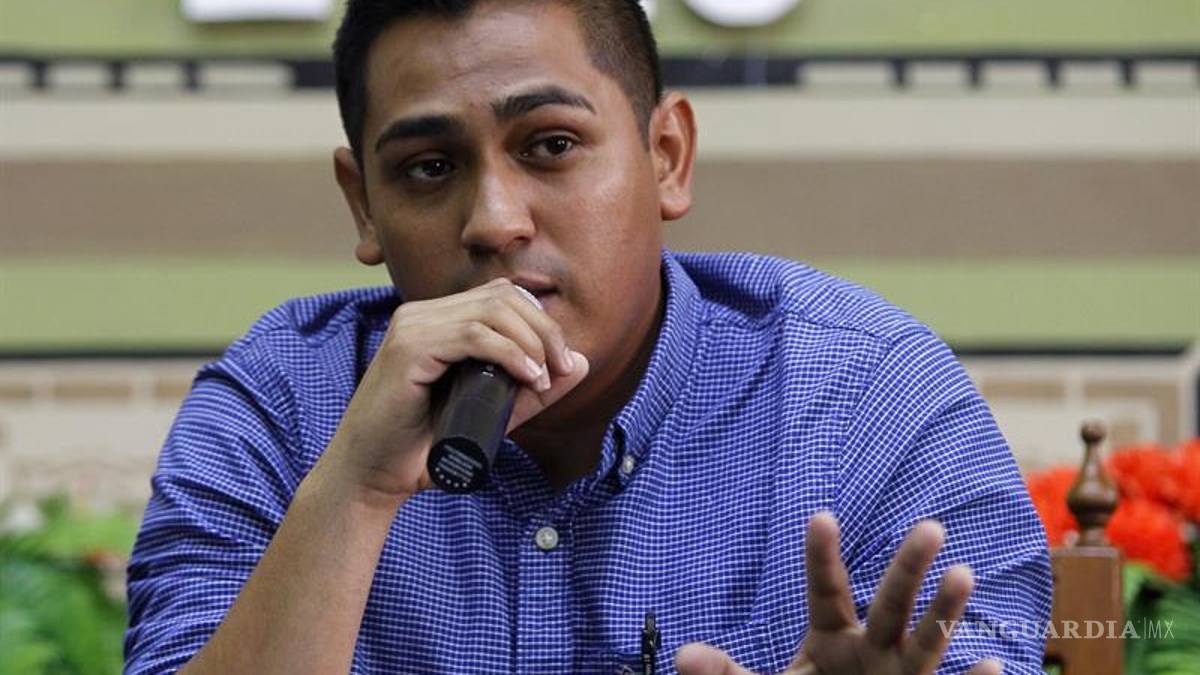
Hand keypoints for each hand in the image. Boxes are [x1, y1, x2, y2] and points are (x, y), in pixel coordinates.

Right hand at [316, 277, 589, 502]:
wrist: (371, 475)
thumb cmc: (422, 446)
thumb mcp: (490, 413)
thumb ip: (531, 391)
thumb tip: (581, 362)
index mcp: (437, 320)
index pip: (502, 296)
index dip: (541, 322)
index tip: (562, 365)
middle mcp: (422, 314)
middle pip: (503, 297)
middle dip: (545, 330)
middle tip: (561, 370)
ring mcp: (412, 327)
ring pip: (492, 311)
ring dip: (532, 341)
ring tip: (544, 379)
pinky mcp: (407, 349)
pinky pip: (472, 335)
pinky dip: (509, 352)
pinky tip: (528, 375)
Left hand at [675, 512, 1001, 674]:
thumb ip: (728, 674)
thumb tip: (683, 654)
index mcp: (831, 636)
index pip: (826, 590)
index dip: (822, 556)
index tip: (820, 515)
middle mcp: (874, 647)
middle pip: (890, 603)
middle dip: (909, 568)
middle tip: (931, 526)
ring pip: (927, 641)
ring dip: (945, 611)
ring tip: (963, 573)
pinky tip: (994, 664)